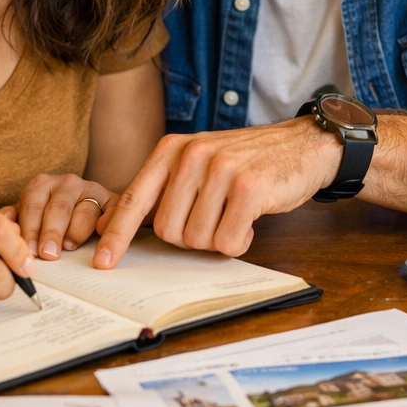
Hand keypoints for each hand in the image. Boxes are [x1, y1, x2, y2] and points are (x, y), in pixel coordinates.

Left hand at [15, 172, 115, 259]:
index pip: (32, 205)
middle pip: (58, 208)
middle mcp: (67, 183)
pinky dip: (109, 223)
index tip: (30, 250)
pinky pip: (113, 211)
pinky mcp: (113, 201)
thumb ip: (14, 220)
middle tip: (48, 254)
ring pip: (85, 211)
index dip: (30, 229)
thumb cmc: (48, 222)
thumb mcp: (28, 219)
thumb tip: (3, 220)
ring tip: (69, 247)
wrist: (81, 216)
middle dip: (52, 232)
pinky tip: (102, 232)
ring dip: (76, 231)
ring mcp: (91, 190)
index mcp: (41, 185)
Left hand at [94, 117, 339, 267]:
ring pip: (198, 240)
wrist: (302, 144)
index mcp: (173, 149)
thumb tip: (112, 224)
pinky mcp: (249, 188)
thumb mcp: (198, 163)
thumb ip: (163, 189)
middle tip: (215, 217)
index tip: (103, 261)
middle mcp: (192, 155)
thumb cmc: (247, 161)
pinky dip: (240, 241)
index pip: (137, 198)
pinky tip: (250, 220)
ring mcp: (221, 170)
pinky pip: (229, 241)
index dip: (118, 234)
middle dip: (191, 237)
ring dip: (218, 239)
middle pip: (168, 231)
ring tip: (235, 213)